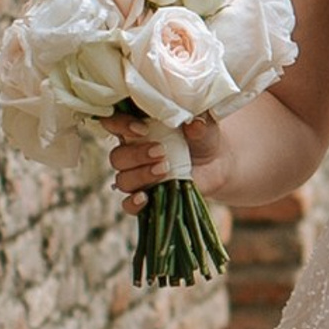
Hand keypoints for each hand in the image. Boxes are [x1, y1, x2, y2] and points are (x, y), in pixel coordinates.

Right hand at [103, 110, 219, 216]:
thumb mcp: (203, 127)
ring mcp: (137, 176)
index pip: (113, 123)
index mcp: (137, 128)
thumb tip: (195, 124)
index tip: (142, 129)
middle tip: (161, 152)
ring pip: (122, 179)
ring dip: (141, 175)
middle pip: (117, 156)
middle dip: (137, 155)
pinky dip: (133, 203)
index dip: (120, 125)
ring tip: (165, 169)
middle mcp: (131, 152)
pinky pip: (128, 205)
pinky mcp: (146, 196)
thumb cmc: (201, 137)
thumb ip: (198, 124)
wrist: (215, 164)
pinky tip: (145, 198)